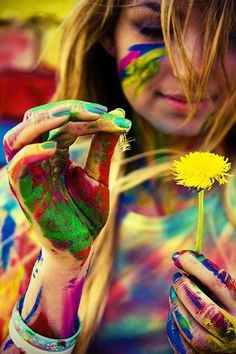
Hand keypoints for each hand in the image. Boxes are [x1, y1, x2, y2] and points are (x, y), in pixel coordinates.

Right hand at [4, 100, 130, 265]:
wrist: (81, 246)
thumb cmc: (86, 214)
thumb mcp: (98, 175)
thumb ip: (103, 146)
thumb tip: (118, 112)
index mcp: (53, 154)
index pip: (59, 122)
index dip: (82, 113)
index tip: (111, 115)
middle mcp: (36, 160)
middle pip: (35, 121)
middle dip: (64, 111)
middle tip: (95, 113)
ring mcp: (28, 176)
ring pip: (17, 138)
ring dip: (41, 123)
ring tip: (68, 118)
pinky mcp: (24, 193)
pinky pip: (18, 167)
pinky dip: (32, 154)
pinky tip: (54, 149)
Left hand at [167, 250, 235, 352]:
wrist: (231, 339)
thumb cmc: (225, 308)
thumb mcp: (225, 294)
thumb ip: (209, 279)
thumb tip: (181, 259)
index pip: (219, 282)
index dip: (196, 265)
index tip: (178, 256)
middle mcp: (234, 332)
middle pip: (206, 311)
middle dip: (185, 290)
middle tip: (177, 278)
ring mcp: (220, 350)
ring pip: (192, 331)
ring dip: (177, 306)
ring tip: (174, 292)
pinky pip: (181, 344)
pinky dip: (174, 324)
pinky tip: (176, 312)